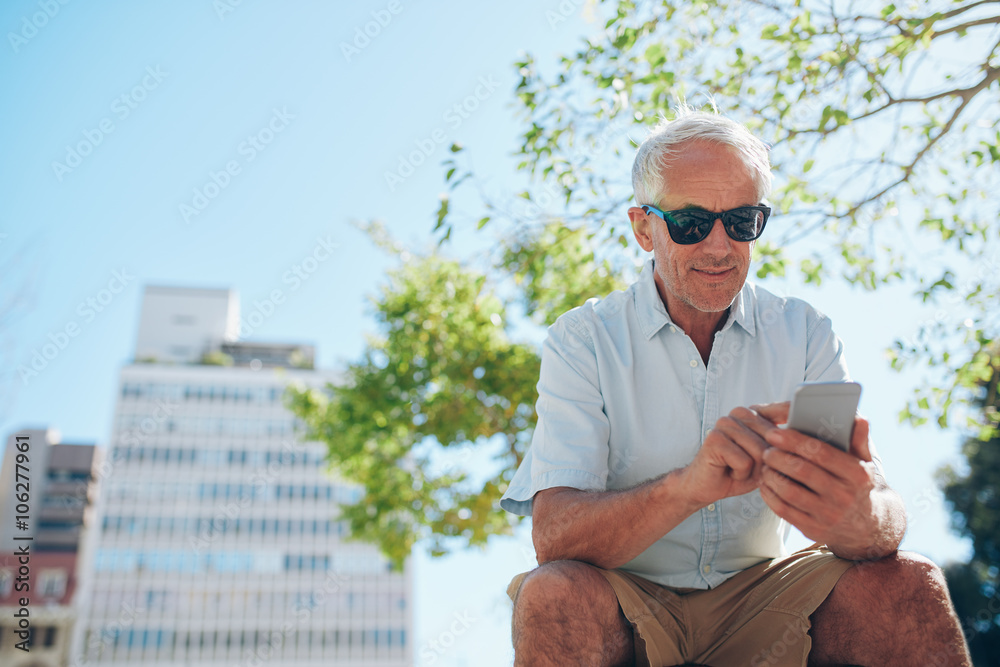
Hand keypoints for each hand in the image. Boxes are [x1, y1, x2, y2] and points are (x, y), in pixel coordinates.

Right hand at [677, 406, 776, 508]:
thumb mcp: (766, 459)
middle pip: (773, 441)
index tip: (773, 454)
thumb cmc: (737, 472)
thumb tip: (790, 441)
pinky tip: (728, 472)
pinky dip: (740, 474)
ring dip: (752, 470)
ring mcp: (725, 423)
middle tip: (746, 467)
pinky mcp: (715, 438)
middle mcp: (739, 413)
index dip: (786, 443)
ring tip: (736, 469)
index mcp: (752, 413)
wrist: (705, 486)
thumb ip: (780, 447)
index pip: (784, 421)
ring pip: (760, 452)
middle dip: (765, 463)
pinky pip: (745, 462)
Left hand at [752, 402, 880, 557]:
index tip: (774, 433)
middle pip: (801, 471)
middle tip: (766, 449)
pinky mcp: (813, 529)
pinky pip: (783, 510)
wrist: (867, 526)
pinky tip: (765, 483)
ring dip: (771, 475)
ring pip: (789, 491)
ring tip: (765, 465)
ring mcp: (828, 515)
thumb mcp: (865, 463)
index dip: (793, 440)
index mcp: (857, 475)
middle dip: (778, 457)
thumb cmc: (858, 484)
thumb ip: (858, 439)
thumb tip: (858, 417)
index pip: (820, 453)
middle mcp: (844, 496)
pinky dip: (769, 494)